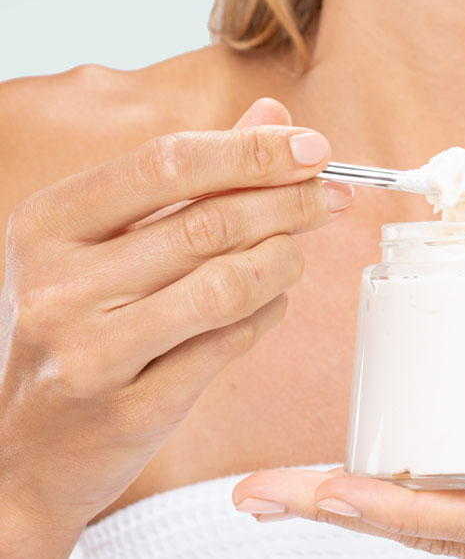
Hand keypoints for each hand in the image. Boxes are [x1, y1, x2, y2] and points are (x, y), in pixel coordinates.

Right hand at [0, 98, 352, 550]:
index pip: (168, 163)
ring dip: (285, 259)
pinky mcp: (128, 410)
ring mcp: (90, 353)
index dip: (253, 150)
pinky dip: (268, 313)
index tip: (315, 147)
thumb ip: (188, 175)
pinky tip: (272, 300)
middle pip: (208, 222)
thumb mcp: (102, 239)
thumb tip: (271, 116)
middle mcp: (59, 285)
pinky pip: (230, 343)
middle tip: (331, 196)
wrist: (21, 450)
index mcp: (48, 224)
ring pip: (228, 285)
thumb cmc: (74, 325)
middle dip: (290, 202)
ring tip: (298, 250)